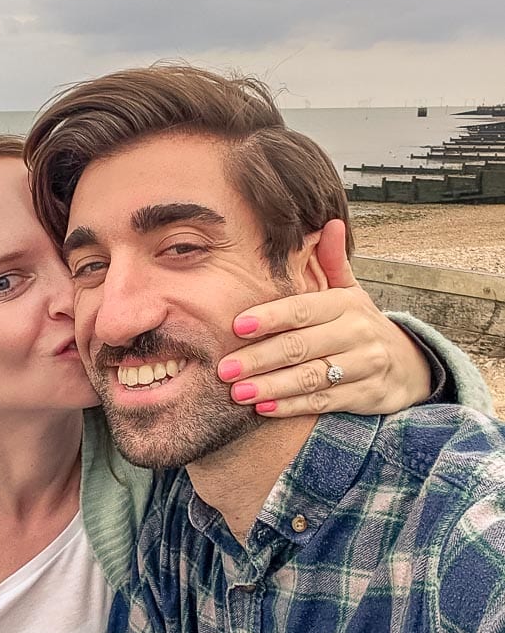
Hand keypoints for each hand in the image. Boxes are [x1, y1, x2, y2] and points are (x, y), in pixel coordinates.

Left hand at [218, 219, 431, 416]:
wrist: (408, 365)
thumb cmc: (360, 325)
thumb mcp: (350, 292)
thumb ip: (332, 264)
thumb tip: (328, 223)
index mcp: (346, 304)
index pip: (302, 309)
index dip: (270, 317)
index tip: (237, 326)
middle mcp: (357, 333)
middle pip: (301, 347)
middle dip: (259, 358)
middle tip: (225, 368)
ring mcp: (364, 366)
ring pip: (310, 377)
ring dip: (272, 387)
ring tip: (238, 392)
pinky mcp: (365, 395)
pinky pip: (323, 401)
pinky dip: (292, 406)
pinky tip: (264, 409)